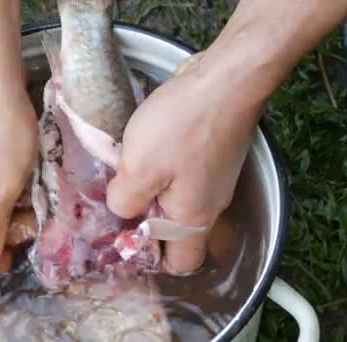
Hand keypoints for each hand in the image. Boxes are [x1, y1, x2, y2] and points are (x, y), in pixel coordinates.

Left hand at [106, 52, 261, 273]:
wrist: (224, 80)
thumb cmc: (182, 127)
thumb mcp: (139, 168)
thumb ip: (125, 200)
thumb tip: (122, 208)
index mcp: (193, 219)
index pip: (181, 263)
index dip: (154, 257)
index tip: (127, 236)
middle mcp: (210, 205)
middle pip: (178, 232)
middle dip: (148, 221)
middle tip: (122, 199)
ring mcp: (215, 178)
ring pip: (179, 201)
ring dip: (153, 192)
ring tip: (128, 171)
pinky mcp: (212, 154)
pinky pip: (184, 176)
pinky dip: (165, 171)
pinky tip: (146, 151)